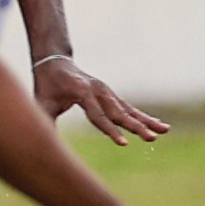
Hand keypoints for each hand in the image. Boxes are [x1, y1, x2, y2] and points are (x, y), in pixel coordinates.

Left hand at [33, 55, 170, 145]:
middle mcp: (99, 91)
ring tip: (165, 131)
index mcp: (82, 92)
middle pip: (120, 113)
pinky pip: (129, 108)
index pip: (98, 115)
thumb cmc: (46, 85)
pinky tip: (157, 126)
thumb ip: (44, 120)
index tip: (124, 144)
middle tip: (152, 138)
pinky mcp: (111, 95)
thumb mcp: (41, 102)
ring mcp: (107, 92)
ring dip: (147, 121)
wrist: (55, 62)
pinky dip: (143, 117)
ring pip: (129, 109)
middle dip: (137, 127)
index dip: (110, 130)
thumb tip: (39, 144)